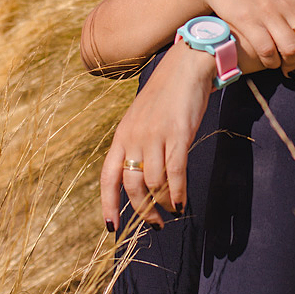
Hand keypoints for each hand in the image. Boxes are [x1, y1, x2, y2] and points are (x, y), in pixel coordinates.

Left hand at [100, 43, 214, 229]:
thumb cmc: (166, 95)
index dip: (108, 204)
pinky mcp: (178, 134)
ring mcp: (155, 136)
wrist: (186, 66)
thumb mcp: (142, 119)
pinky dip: (178, 192)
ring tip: (172, 210)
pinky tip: (182, 203)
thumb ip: (139, 145)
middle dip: (143, 210)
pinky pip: (175, 172)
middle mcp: (134, 138)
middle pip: (132, 185)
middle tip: (155, 224)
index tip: (113, 227)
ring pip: (154, 183)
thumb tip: (145, 179)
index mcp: (122, 136)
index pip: (108, 177)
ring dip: (163, 203)